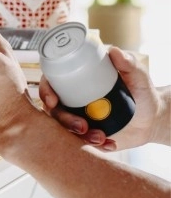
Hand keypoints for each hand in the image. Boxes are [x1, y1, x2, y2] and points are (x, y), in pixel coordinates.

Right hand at [39, 46, 159, 150]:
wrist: (152, 117)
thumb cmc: (141, 90)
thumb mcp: (136, 76)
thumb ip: (127, 63)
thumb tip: (114, 51)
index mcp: (74, 82)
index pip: (51, 84)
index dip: (45, 92)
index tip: (53, 101)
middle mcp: (71, 100)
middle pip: (54, 111)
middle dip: (64, 121)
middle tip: (83, 126)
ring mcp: (77, 118)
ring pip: (64, 130)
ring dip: (78, 137)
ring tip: (100, 138)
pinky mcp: (86, 136)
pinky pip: (80, 145)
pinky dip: (92, 147)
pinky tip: (109, 145)